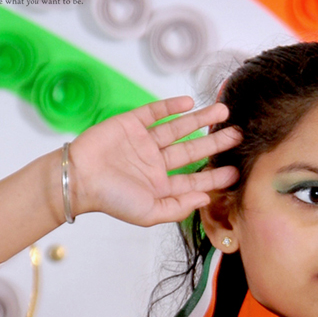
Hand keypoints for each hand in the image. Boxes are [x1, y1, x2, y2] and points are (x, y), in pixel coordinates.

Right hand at [67, 96, 240, 225]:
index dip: (215, 176)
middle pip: (193, 151)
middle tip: (238, 135)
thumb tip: (204, 199)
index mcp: (161, 186)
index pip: (195, 180)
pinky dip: (171, 106)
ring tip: (222, 112)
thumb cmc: (111, 199)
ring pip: (179, 129)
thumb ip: (177, 208)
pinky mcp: (132, 123)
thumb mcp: (149, 213)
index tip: (235, 171)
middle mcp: (156, 163)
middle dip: (216, 143)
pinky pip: (155, 112)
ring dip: (200, 120)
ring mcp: (145, 142)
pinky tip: (190, 103)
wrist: (79, 178)